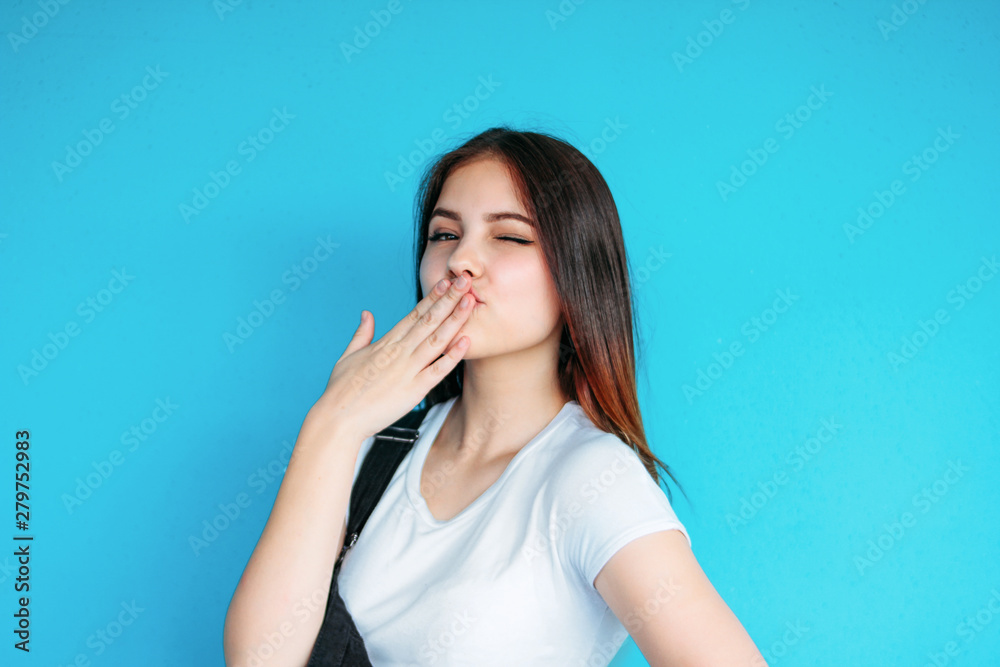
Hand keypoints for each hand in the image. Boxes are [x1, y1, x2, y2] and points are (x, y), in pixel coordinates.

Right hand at [310, 276, 474, 438]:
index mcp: (385, 343)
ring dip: (455, 319)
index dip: (432, 298)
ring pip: (437, 340)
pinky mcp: (414, 390)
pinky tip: (466, 341)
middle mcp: (399, 352)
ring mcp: (407, 370)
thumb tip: (367, 314)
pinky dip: (453, 356)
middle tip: (466, 281)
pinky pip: (438, 370)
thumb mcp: (348, 356)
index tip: (446, 282)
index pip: (414, 315)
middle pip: (429, 320)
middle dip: (449, 299)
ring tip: (470, 301)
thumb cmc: (340, 390)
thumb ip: (361, 334)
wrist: (338, 419)